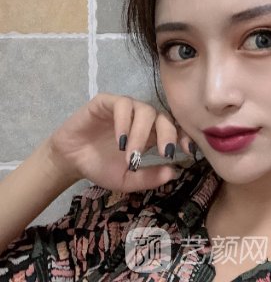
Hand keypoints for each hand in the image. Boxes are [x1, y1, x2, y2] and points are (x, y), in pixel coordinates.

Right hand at [46, 93, 194, 192]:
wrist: (71, 161)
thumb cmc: (101, 167)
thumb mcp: (127, 179)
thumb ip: (148, 177)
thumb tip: (173, 173)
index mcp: (151, 135)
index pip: (174, 128)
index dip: (184, 136)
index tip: (188, 151)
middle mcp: (141, 119)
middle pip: (163, 117)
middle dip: (168, 134)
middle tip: (164, 153)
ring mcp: (125, 109)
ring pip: (145, 109)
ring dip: (142, 133)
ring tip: (131, 154)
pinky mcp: (107, 102)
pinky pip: (122, 104)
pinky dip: (124, 121)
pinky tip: (120, 140)